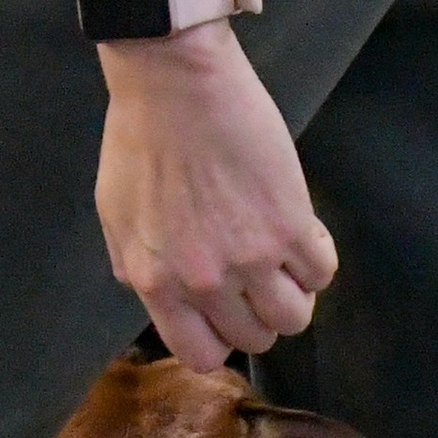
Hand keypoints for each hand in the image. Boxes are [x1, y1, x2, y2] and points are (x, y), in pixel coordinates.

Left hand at [95, 28, 336, 367]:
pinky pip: (322, 272)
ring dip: (295, 294)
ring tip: (286, 258)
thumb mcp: (115, 215)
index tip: (229, 314)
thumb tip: (158, 294)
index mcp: (156, 283)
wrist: (174, 83)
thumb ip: (135, 266)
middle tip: (261, 279)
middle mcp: (204, 281)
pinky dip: (318, 258)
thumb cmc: (140, 138)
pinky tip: (304, 230)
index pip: (201, 354)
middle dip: (260, 315)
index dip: (221, 338)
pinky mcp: (290, 225)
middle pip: (255, 340)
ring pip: (296, 317)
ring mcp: (250, 257)